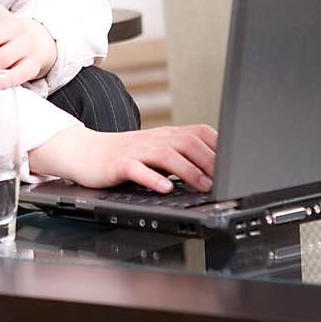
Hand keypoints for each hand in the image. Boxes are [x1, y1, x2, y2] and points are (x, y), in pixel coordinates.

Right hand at [28, 123, 217, 192]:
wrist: (87, 152)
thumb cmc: (126, 155)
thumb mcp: (157, 151)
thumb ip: (182, 156)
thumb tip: (215, 170)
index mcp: (167, 135)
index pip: (199, 133)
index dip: (219, 148)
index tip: (233, 164)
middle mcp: (155, 139)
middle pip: (187, 142)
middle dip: (209, 161)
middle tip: (224, 179)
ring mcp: (137, 150)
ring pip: (167, 155)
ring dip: (188, 170)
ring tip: (203, 185)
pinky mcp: (120, 164)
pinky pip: (137, 170)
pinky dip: (153, 178)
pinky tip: (165, 188)